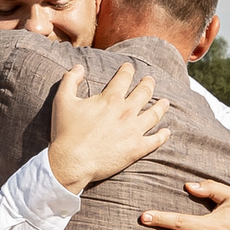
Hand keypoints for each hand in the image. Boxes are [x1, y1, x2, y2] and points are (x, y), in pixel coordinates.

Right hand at [46, 62, 168, 193]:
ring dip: (161, 106)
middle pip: (144, 92)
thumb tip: (79, 67)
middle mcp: (126, 111)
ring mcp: (134, 130)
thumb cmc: (66, 132)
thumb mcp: (62, 101)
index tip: (129, 67)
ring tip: (165, 102)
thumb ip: (70, 80)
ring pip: (154, 114)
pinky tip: (166, 132)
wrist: (72, 162)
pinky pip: (155, 140)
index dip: (127, 70)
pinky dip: (163, 135)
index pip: (124, 78)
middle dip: (148, 83)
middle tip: (150, 80)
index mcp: (110, 98)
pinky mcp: (137, 149)